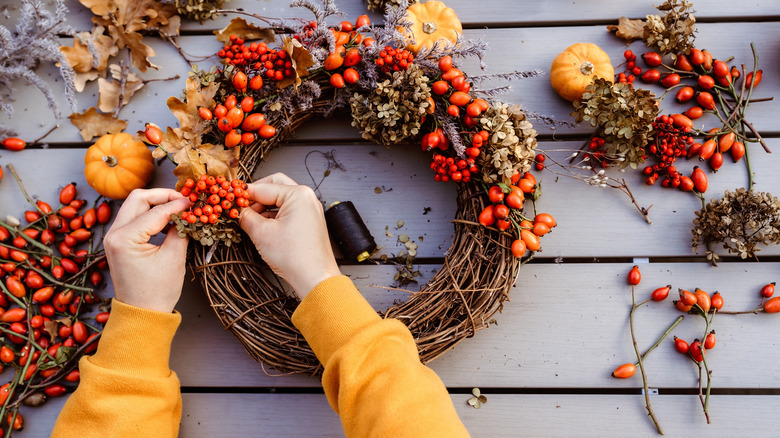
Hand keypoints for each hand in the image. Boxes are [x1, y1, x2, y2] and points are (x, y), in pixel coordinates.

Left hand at [103, 189, 191, 312]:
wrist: (141, 314)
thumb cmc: (157, 292)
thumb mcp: (174, 258)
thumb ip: (180, 229)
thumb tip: (188, 211)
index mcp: (125, 238)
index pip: (156, 211)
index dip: (178, 204)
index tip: (195, 202)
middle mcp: (114, 233)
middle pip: (138, 198)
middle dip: (163, 195)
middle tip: (184, 200)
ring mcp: (113, 237)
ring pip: (134, 205)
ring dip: (156, 203)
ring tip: (178, 209)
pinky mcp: (118, 241)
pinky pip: (134, 217)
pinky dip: (150, 214)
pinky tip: (167, 220)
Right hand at [239, 173, 340, 298]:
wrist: (314, 278)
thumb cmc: (296, 257)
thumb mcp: (261, 233)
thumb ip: (245, 216)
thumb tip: (236, 210)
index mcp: (298, 195)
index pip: (263, 187)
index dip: (243, 194)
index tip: (230, 198)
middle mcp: (307, 198)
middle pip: (274, 186)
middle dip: (255, 196)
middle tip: (240, 206)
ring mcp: (310, 209)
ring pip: (280, 198)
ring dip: (263, 206)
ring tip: (249, 219)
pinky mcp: (309, 221)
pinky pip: (288, 210)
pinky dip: (273, 215)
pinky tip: (262, 225)